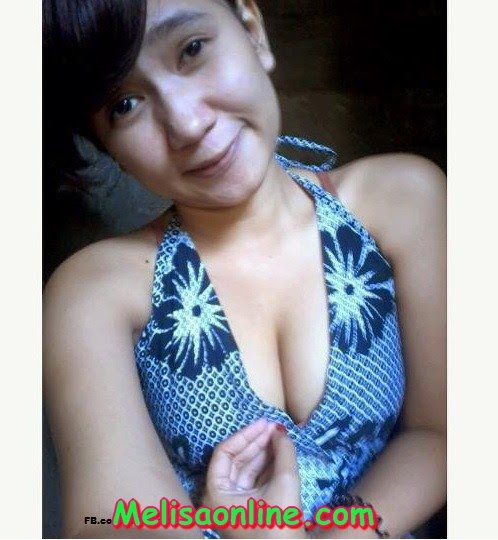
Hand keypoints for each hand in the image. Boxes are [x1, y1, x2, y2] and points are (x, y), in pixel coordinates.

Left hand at [202, 418, 303, 537]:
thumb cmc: (281, 527)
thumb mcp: (285, 484)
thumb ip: (284, 452)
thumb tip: (281, 431)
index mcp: (216, 495)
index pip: (224, 453)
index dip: (245, 435)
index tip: (264, 423)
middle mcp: (219, 499)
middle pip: (235, 460)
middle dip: (255, 442)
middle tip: (275, 427)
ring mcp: (234, 506)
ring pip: (245, 470)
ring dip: (263, 453)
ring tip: (280, 436)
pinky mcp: (248, 511)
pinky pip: (254, 481)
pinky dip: (267, 466)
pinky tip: (280, 452)